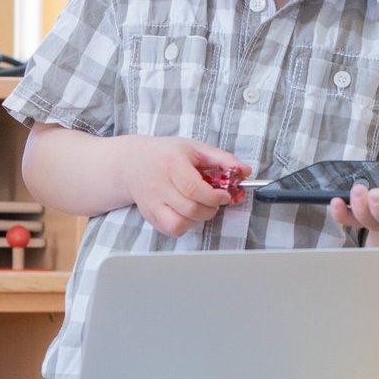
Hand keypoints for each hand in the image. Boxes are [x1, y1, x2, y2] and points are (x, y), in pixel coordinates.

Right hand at [115, 136, 250, 237]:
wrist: (132, 163)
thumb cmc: (166, 154)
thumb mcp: (195, 149)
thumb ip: (222, 159)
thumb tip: (245, 171)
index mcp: (171, 164)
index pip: (194, 189)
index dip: (214, 197)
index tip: (224, 195)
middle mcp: (159, 185)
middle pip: (190, 208)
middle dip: (210, 209)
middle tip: (214, 201)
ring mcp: (152, 203)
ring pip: (179, 224)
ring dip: (197, 219)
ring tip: (199, 207)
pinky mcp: (149, 216)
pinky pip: (171, 230)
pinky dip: (184, 225)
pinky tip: (186, 213)